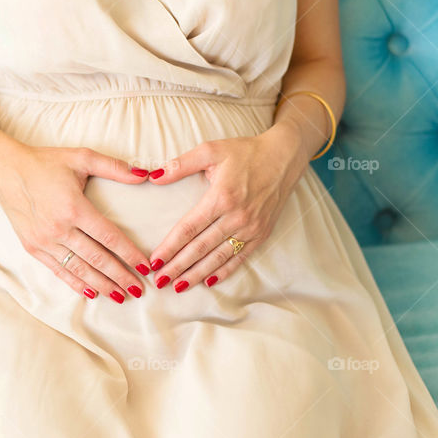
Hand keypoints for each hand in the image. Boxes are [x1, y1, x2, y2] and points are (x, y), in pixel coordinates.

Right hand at [0, 145, 153, 303]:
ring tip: (121, 295)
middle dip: (121, 276)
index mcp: (74, 208)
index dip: (129, 254)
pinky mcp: (32, 248)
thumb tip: (144, 175)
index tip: (145, 267)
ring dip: (102, 285)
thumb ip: (114, 167)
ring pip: (79, 269)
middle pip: (97, 259)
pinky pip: (58, 270)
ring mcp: (44, 241)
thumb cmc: (45, 163)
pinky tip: (92, 292)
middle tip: (139, 289)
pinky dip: (76, 284)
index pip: (109, 237)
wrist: (5, 171)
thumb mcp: (81, 157)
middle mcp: (59, 228)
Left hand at [145, 121, 311, 292]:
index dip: (170, 247)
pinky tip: (209, 281)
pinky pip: (240, 257)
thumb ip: (180, 164)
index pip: (188, 229)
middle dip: (178, 267)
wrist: (284, 157)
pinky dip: (224, 271)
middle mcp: (237, 216)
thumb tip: (153, 177)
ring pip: (218, 257)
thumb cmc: (245, 152)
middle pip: (200, 248)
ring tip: (178, 286)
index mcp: (221, 197)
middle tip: (159, 281)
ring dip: (197, 274)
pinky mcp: (262, 233)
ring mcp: (251, 227)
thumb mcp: (211, 150)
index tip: (154, 262)